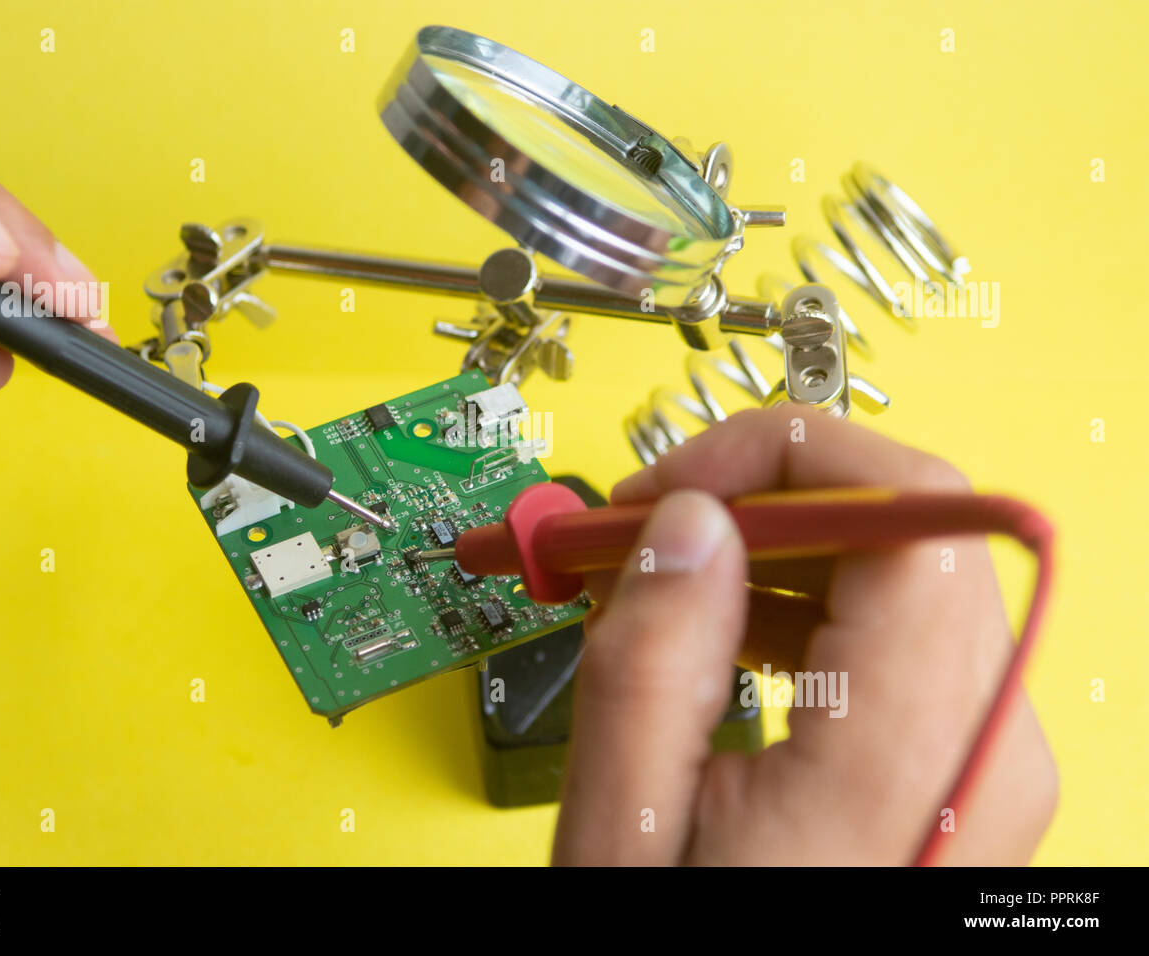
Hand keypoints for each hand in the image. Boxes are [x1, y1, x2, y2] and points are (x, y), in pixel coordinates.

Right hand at [553, 406, 1057, 864]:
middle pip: (904, 527)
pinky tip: (718, 632)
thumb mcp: (629, 826)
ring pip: (899, 571)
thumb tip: (686, 523)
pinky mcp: (962, 760)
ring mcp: (985, 752)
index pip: (906, 509)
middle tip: (650, 524)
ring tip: (662, 582)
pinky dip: (804, 605)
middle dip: (761, 499)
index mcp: (908, 753)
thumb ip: (649, 655)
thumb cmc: (702, 953)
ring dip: (774, 549)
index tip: (678, 484)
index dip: (782, 457)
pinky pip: (897, 633)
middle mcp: (983, 741)